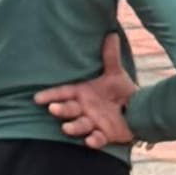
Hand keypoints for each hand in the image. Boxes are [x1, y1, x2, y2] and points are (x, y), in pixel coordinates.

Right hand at [37, 31, 139, 150]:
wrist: (138, 110)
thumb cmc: (121, 91)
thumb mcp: (115, 73)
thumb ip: (110, 55)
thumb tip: (112, 33)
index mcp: (83, 93)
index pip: (63, 93)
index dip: (50, 95)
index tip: (36, 98)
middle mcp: (84, 109)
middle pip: (68, 109)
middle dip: (60, 109)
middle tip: (52, 109)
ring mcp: (93, 123)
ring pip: (79, 126)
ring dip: (73, 127)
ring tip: (66, 128)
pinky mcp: (104, 135)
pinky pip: (97, 139)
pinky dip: (93, 141)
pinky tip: (90, 141)